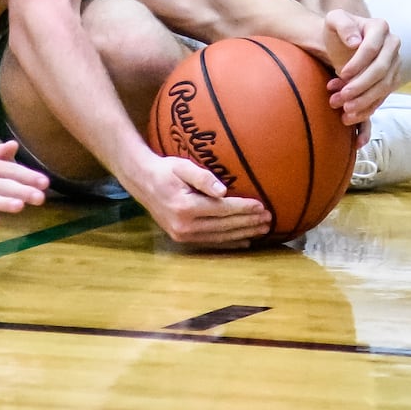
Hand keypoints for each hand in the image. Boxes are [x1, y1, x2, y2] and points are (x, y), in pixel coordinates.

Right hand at [125, 154, 271, 248]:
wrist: (142, 183)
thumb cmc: (165, 170)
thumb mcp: (182, 166)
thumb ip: (202, 177)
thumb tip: (223, 191)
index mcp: (185, 207)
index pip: (222, 209)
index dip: (243, 208)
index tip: (261, 205)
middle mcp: (184, 225)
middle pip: (224, 226)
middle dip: (248, 222)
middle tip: (268, 219)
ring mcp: (183, 235)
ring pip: (220, 237)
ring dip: (243, 234)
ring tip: (262, 230)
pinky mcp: (182, 238)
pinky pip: (211, 243)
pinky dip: (229, 243)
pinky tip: (244, 242)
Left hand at [321, 9, 400, 128]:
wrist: (342, 45)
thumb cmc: (337, 31)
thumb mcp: (334, 19)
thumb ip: (342, 24)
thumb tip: (355, 41)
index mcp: (380, 27)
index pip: (371, 48)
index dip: (357, 63)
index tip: (341, 74)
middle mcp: (392, 44)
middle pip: (380, 70)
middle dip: (360, 86)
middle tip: (341, 97)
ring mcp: (395, 63)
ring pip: (384, 87)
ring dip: (363, 101)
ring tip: (344, 109)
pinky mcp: (392, 80)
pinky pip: (382, 98)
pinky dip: (367, 109)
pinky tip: (350, 116)